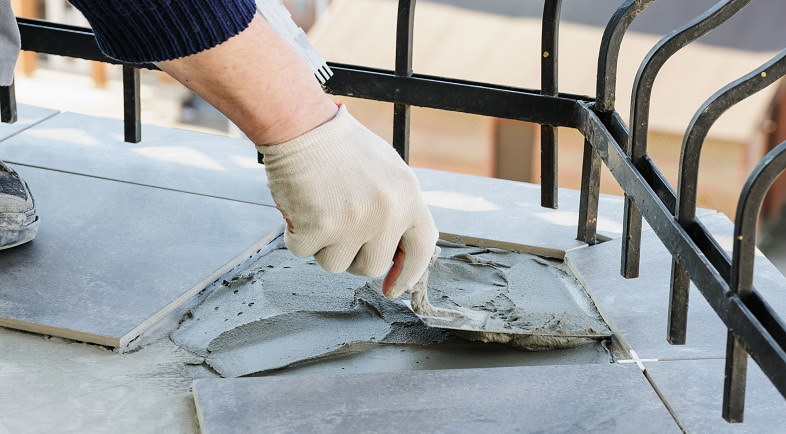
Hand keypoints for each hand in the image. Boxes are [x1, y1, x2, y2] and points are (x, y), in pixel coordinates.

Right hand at [257, 105, 437, 297]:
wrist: (302, 126)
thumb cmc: (340, 146)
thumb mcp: (388, 171)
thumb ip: (399, 208)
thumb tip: (401, 252)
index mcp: (408, 195)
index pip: (421, 248)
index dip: (408, 274)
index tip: (392, 288)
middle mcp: (387, 212)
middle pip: (372, 267)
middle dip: (352, 256)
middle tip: (338, 229)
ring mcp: (354, 221)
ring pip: (335, 265)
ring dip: (322, 246)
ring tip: (319, 209)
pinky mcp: (321, 226)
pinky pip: (303, 252)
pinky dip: (295, 235)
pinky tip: (299, 206)